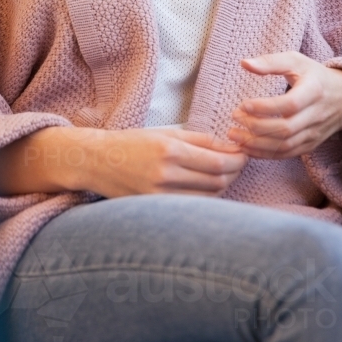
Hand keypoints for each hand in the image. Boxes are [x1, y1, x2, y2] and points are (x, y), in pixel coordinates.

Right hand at [78, 128, 247, 198]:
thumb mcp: (166, 133)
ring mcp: (160, 196)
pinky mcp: (156, 208)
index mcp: (169, 151)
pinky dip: (207, 198)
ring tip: (226, 173)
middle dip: (234, 172)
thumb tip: (230, 147)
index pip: (218, 163)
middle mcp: (165, 175)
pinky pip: (192, 206)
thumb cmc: (133, 142)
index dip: (237, 160)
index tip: (244, 154)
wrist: (98, 161)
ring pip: (208, 197)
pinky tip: (209, 187)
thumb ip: (199, 139)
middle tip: (240, 163)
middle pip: (217, 181)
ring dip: (223, 186)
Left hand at [227, 51, 341, 158]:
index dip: (265, 107)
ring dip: (257, 144)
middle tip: (235, 119)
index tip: (243, 105)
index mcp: (314, 90)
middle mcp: (316, 114)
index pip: (290, 104)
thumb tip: (244, 63)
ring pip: (285, 146)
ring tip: (235, 136)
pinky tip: (248, 148)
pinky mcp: (311, 144)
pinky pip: (287, 154)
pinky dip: (266, 154)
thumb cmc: (314, 76)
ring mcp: (315, 133)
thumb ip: (270, 62)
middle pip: (286, 129)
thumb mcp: (296, 61)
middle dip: (256, 127)